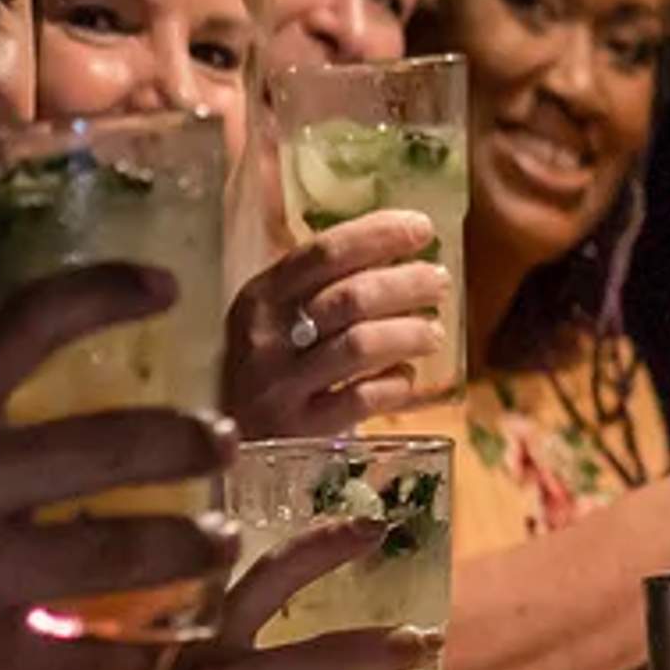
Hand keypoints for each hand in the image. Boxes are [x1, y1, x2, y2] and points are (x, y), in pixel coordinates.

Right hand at [0, 264, 234, 669]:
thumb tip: (117, 406)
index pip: (26, 326)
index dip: (105, 293)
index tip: (170, 284)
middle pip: (117, 445)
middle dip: (194, 444)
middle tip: (227, 445)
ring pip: (133, 550)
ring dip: (198, 548)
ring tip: (221, 543)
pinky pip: (109, 654)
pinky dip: (145, 654)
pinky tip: (155, 648)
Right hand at [222, 210, 449, 437]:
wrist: (231, 442)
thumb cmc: (272, 366)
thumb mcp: (278, 317)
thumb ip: (324, 283)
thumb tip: (399, 244)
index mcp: (261, 297)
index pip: (324, 252)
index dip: (378, 234)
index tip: (422, 227)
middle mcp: (265, 338)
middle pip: (351, 297)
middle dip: (407, 284)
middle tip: (439, 281)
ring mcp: (281, 386)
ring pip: (361, 345)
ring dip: (409, 332)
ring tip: (433, 332)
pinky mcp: (301, 430)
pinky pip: (363, 398)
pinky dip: (395, 384)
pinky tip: (406, 377)